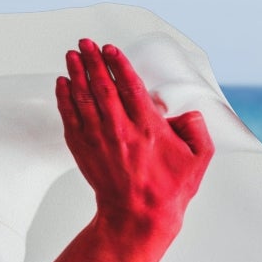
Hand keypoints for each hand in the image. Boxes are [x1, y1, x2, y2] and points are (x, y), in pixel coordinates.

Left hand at [12, 39, 214, 261]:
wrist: (138, 217)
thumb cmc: (169, 189)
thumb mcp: (199, 159)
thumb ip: (197, 128)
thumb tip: (185, 111)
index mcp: (148, 129)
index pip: (129, 86)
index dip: (118, 64)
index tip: (111, 49)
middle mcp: (120, 131)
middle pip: (102, 86)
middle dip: (92, 61)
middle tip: (86, 44)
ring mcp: (99, 141)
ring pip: (83, 98)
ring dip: (76, 74)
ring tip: (72, 55)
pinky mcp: (85, 151)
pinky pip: (71, 118)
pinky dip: (65, 99)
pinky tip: (63, 84)